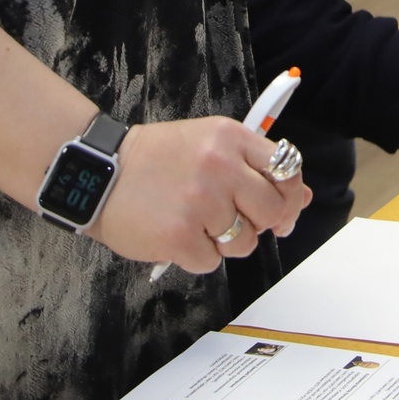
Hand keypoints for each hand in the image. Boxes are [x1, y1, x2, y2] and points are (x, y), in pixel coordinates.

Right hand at [95, 115, 310, 274]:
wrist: (98, 172)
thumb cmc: (155, 160)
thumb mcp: (208, 144)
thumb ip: (254, 167)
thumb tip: (300, 198)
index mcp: (230, 138)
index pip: (286, 169)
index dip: (288, 195)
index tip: (281, 209)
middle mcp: (220, 166)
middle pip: (271, 210)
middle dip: (258, 223)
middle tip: (233, 221)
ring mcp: (200, 202)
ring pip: (244, 242)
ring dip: (224, 242)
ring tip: (195, 223)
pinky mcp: (179, 236)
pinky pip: (211, 262)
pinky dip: (196, 256)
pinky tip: (176, 235)